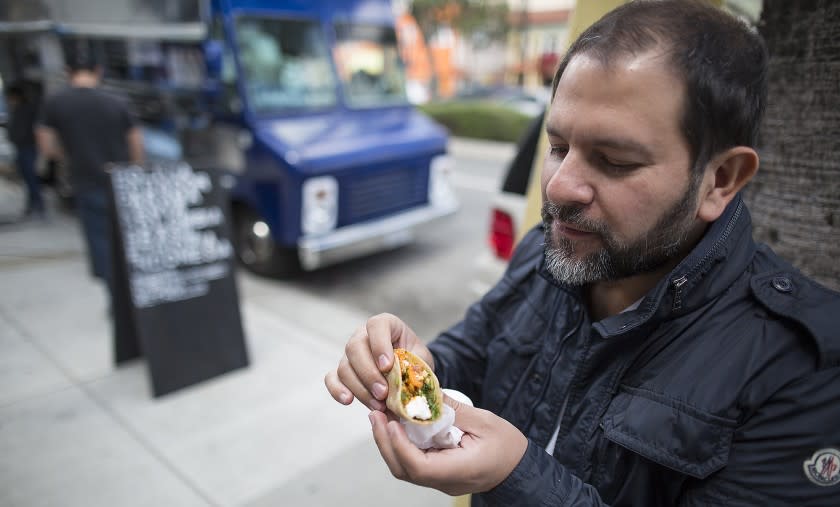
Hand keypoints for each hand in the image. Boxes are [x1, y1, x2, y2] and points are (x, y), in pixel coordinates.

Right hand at [325, 313, 432, 411]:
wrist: (410, 370)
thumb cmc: (415, 361)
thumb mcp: (421, 360)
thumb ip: (415, 369)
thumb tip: (406, 388)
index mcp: (386, 324)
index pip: (376, 326)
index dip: (379, 345)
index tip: (387, 366)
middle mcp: (363, 335)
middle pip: (355, 347)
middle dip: (368, 373)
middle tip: (383, 393)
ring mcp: (350, 353)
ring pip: (345, 367)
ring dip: (360, 388)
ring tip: (378, 404)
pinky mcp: (342, 370)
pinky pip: (332, 378)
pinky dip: (337, 390)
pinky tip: (348, 400)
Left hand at [369, 396, 528, 495]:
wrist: (519, 468)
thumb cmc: (507, 446)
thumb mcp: (484, 421)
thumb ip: (453, 409)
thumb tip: (425, 391)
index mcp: (458, 470)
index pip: (418, 466)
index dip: (399, 445)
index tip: (391, 422)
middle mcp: (445, 480)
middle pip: (404, 469)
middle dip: (385, 441)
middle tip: (375, 413)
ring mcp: (440, 480)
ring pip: (405, 468)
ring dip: (389, 443)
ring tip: (380, 417)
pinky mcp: (438, 475)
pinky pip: (413, 463)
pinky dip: (401, 445)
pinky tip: (396, 426)